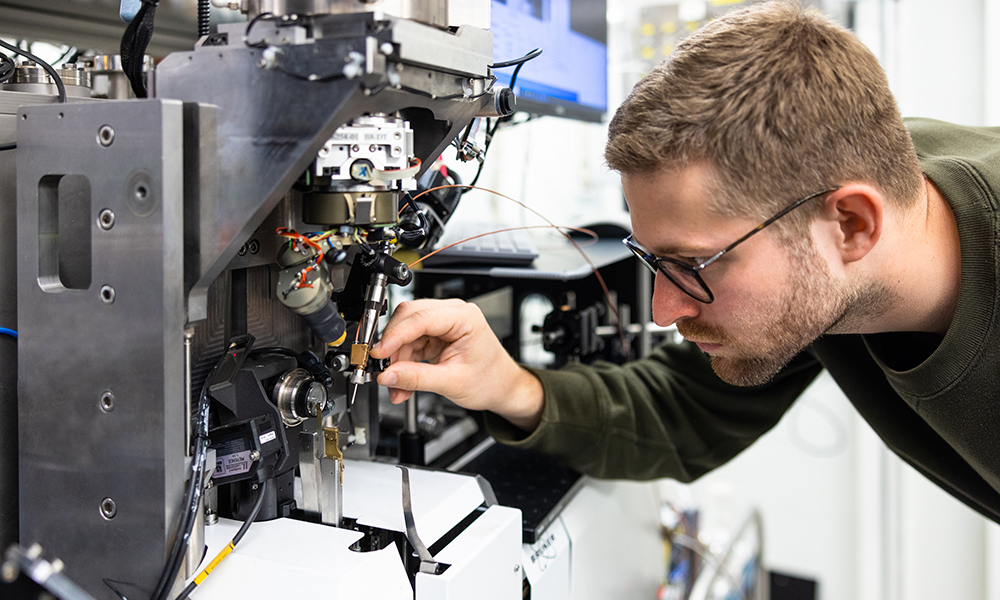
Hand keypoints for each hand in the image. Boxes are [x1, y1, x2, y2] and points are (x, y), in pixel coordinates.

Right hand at [370, 298, 543, 431]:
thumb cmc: (490, 380)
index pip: (421, 318)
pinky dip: (402, 363)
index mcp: (464, 317)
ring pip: (405, 333)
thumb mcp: (452, 382)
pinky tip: (401, 383)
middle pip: (408, 319)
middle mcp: (453, 314)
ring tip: (395, 386)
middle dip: (392, 347)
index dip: (395, 336)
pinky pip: (409, 343)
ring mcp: (443, 323)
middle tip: (381, 369)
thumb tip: (387, 375)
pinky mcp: (436, 335)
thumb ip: (416, 378)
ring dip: (395, 360)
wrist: (502, 388)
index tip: (378, 353)